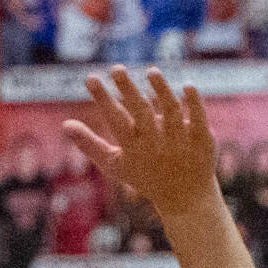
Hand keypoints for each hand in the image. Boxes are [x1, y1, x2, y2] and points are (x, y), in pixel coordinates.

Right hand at [63, 68, 217, 223]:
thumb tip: (65, 125)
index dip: (103, 99)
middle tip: (116, 68)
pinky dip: (194, 103)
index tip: (90, 78)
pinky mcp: (201, 139)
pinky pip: (199, 118)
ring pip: (171, 112)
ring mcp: (180, 141)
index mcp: (134, 148)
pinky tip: (187, 85)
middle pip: (141, 113)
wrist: (185, 198)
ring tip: (150, 72)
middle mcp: (157, 144)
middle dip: (128, 91)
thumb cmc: (145, 177)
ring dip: (161, 91)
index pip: (115, 120)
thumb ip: (90, 145)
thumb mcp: (115, 165)